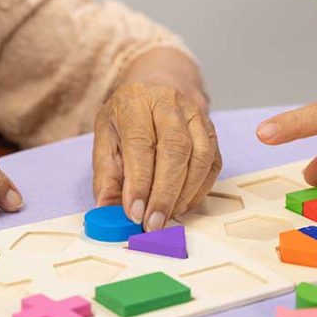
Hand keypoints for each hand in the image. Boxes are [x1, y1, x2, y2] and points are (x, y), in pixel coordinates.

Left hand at [92, 82, 221, 230]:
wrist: (152, 93)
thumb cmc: (125, 121)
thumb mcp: (104, 141)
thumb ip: (106, 178)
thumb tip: (107, 213)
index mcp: (135, 101)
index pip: (141, 144)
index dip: (140, 182)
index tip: (135, 213)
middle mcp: (169, 102)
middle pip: (175, 149)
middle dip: (165, 193)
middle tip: (153, 223)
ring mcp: (195, 115)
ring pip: (199, 157)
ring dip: (184, 194)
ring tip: (165, 217)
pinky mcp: (211, 132)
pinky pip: (211, 164)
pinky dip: (198, 191)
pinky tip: (181, 205)